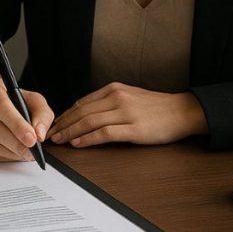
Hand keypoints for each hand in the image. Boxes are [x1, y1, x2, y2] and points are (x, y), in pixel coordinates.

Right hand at [0, 74, 53, 161]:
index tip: (32, 140)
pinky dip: (1, 156)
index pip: (0, 106)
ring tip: (25, 154)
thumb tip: (39, 134)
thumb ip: (42, 114)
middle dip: (15, 143)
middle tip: (31, 152)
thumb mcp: (33, 101)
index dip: (17, 125)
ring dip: (9, 152)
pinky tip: (12, 153)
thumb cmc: (15, 102)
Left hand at [47, 82, 206, 146]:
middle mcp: (117, 97)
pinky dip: (88, 139)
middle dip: (62, 125)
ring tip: (59, 141)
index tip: (54, 124)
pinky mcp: (134, 128)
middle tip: (50, 134)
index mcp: (113, 89)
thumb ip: (108, 102)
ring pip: (89, 122)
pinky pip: (104, 134)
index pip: (81, 103)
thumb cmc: (156, 107)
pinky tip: (78, 143)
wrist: (183, 111)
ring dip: (70, 132)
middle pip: (81, 112)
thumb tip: (84, 112)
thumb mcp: (129, 96)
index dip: (65, 115)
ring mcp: (125, 112)